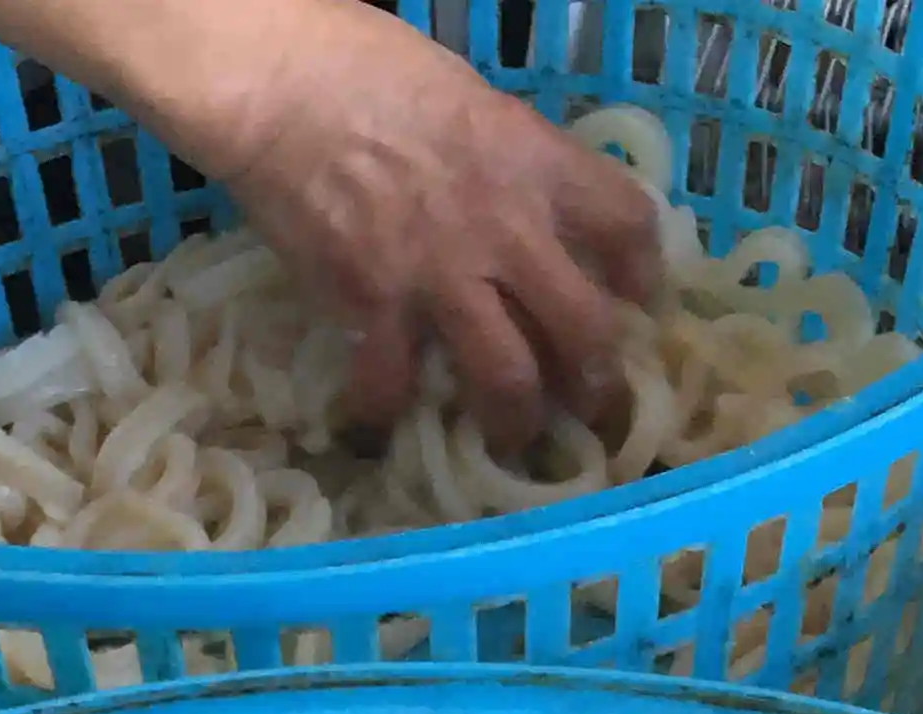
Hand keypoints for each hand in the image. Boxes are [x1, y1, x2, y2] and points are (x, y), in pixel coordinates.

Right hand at [0, 0, 664, 448]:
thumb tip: (518, 199)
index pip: (628, 224)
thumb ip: (505, 158)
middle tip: (590, 406)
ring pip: (508, 381)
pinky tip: (380, 414)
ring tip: (507, 438)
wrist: (279, 82)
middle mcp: (505, 227)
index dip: (643, 274)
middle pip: (584, 330)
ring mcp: (440, 275)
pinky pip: (393, 388)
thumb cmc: (364, 66)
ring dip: (512, 420)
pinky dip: (385, 410)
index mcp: (534, 160)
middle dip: (596, 382)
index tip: (635, 301)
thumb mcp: (467, 97)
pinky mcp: (374, 308)